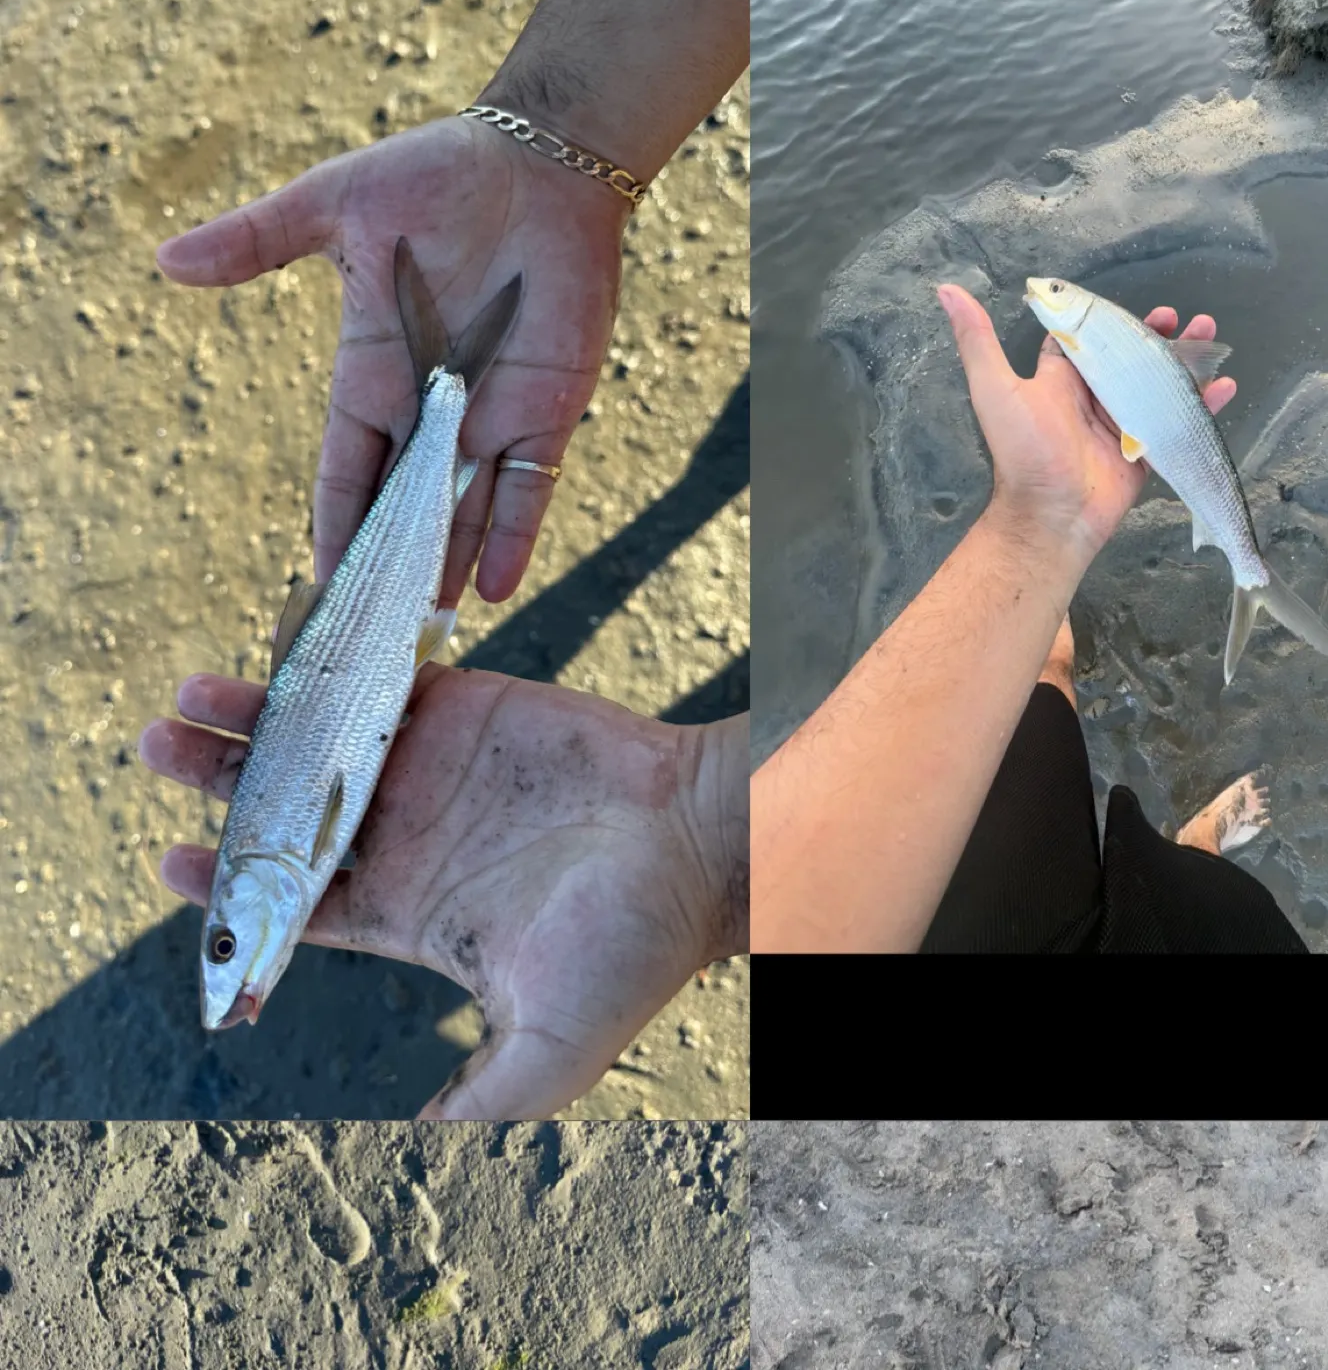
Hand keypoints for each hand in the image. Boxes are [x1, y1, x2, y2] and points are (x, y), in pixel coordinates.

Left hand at [137, 666, 745, 1118]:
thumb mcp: (550, 1051)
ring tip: (190, 695)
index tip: (172, 862)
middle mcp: (409, 836)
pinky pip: (382, 677)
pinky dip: (330, 661)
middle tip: (158, 748)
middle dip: (220, 781)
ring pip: (319, 735)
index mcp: (411, 911)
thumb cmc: (633, 948)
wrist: (702, 844)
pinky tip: (281, 643)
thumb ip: (483, 1101)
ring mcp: (434, 767)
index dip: (228, 883)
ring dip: (255, 715)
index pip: (294, 898)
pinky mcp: (468, 706)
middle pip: (288, 808)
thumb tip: (415, 1151)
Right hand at [157, 117, 628, 604]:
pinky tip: (495, 587)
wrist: (541, 165)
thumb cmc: (439, 177)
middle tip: (367, 633)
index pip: (347, 466)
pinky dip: (513, 535)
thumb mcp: (337, 206)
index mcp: (373, 373)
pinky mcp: (548, 410)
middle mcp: (430, 409)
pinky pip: (529, 488)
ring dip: (443, 568)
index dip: (333, 523)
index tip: (318, 582)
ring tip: (422, 630)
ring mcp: (491, 414)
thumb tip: (166, 260)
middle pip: (402, 507)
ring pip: (461, 511)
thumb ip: (260, 241)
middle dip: (386, 567)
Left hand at [937, 283, 1235, 568]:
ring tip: (1209, 334)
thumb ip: (977, 340)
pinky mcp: (1145, 447)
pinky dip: (1202, 402)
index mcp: (1060, 378)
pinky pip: (1177, 419)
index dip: (1109, 317)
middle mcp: (1091, 396)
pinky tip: (1224, 385)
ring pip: (1158, 381)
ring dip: (1185, 358)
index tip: (1133, 300)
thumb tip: (946, 290)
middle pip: (1130, 354)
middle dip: (1157, 334)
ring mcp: (1121, 422)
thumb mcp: (995, 388)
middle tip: (1183, 317)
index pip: (1086, 336)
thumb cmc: (1024, 451)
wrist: (1053, 514)